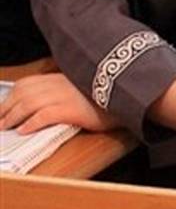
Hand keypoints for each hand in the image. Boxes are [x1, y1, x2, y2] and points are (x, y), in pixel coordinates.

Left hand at [0, 73, 118, 134]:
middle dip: (6, 108)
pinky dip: (32, 122)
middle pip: (23, 93)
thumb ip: (64, 94)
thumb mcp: (83, 92)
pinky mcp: (72, 109)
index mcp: (61, 78)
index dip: (10, 98)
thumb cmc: (108, 99)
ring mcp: (66, 95)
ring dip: (13, 116)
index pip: (27, 85)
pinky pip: (45, 114)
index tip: (2, 109)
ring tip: (5, 126)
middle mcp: (60, 84)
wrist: (131, 98)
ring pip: (29, 103)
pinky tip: (25, 130)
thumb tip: (43, 107)